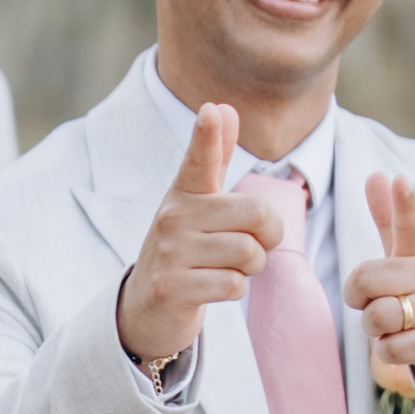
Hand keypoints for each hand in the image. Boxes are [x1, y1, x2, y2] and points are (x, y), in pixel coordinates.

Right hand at [113, 106, 301, 378]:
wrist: (146, 306)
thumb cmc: (184, 248)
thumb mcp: (196, 202)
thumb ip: (214, 157)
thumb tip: (224, 107)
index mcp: (184, 193)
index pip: (199, 159)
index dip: (207, 135)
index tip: (211, 110)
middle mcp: (173, 217)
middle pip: (257, 214)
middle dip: (268, 236)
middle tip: (251, 244)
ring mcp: (170, 253)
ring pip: (249, 254)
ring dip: (251, 268)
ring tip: (227, 267)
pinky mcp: (173, 288)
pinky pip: (234, 285)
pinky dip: (235, 290)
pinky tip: (214, 287)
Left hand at [346, 172, 414, 409]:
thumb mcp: (408, 261)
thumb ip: (391, 221)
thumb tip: (376, 173)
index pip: (411, 224)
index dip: (405, 203)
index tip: (401, 180)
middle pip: (367, 279)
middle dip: (360, 299)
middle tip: (378, 305)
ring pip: (378, 316)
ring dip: (375, 330)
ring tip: (397, 328)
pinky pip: (391, 348)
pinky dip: (389, 352)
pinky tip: (407, 347)